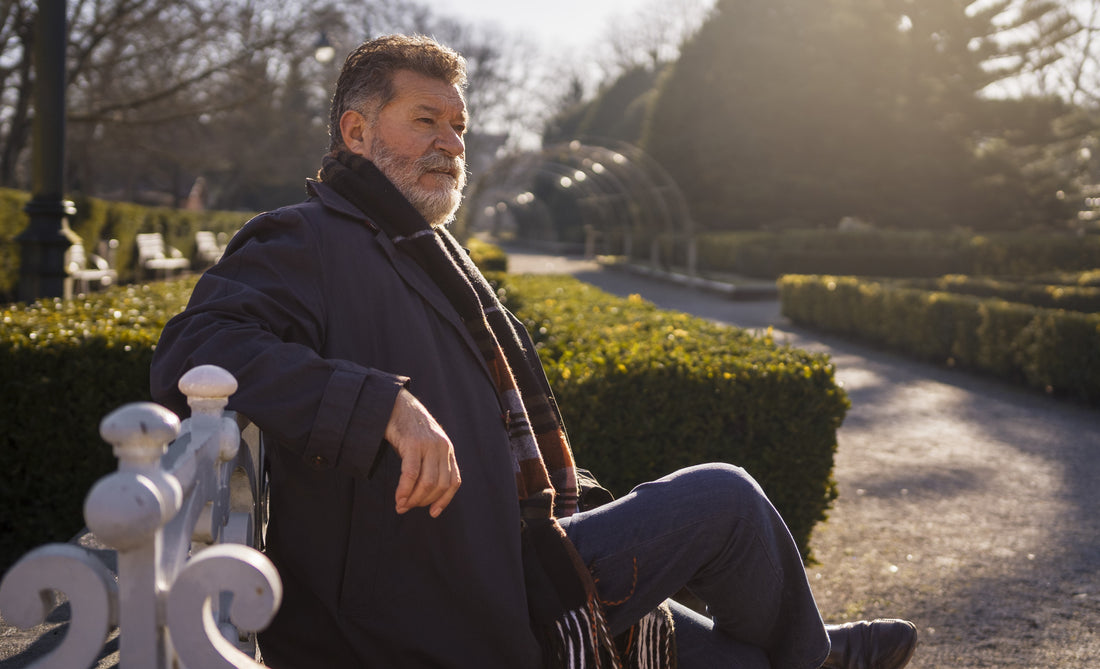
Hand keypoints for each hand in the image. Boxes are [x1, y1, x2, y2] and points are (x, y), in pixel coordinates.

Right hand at [384, 388, 460, 517]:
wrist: (396, 405)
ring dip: (414, 499)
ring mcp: (429, 445)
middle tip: (408, 507)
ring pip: (427, 482)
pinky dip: (405, 490)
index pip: (454, 481)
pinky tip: (399, 498)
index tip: (433, 513)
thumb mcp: (426, 447)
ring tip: (401, 505)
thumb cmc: (408, 430)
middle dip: (424, 501)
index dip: (444, 500)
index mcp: (448, 450)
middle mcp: (442, 448)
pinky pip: (411, 474)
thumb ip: (429, 464)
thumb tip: (422, 494)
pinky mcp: (413, 444)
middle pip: (440, 485)